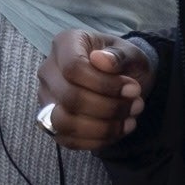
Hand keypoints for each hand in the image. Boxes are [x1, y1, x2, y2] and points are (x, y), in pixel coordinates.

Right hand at [37, 29, 153, 150]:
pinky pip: (69, 140)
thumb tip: (101, 59)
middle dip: (109, 107)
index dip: (105, 84)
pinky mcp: (52, 124)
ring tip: (129, 120)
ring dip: (102, 127)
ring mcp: (47, 99)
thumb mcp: (130, 53)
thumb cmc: (123, 62)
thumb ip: (119, 55)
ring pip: (64, 122)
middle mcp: (48, 71)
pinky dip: (98, 140)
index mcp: (65, 44)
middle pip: (69, 97)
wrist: (122, 78)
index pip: (73, 68)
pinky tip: (118, 129)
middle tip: (137, 105)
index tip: (134, 88)